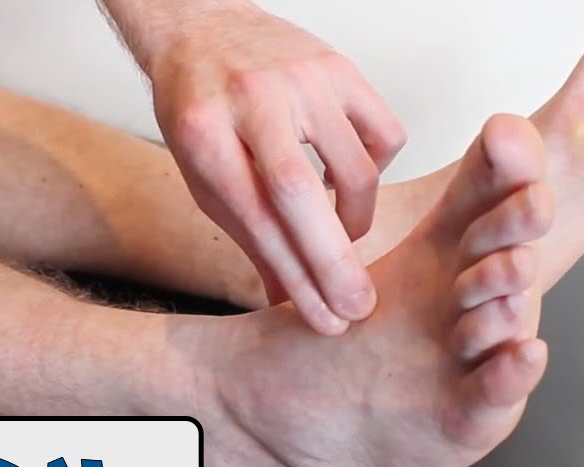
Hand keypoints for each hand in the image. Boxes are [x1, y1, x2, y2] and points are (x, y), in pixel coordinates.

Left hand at [147, 2, 406, 334]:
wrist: (200, 25)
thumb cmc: (199, 108)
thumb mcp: (204, 178)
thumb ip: (248, 239)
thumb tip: (288, 304)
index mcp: (205, 136)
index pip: (257, 221)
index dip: (296, 278)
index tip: (327, 320)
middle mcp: (252, 102)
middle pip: (302, 197)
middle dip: (334, 263)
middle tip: (358, 308)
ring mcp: (300, 79)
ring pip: (357, 169)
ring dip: (355, 221)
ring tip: (336, 235)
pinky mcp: (339, 67)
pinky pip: (384, 133)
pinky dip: (376, 170)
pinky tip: (346, 177)